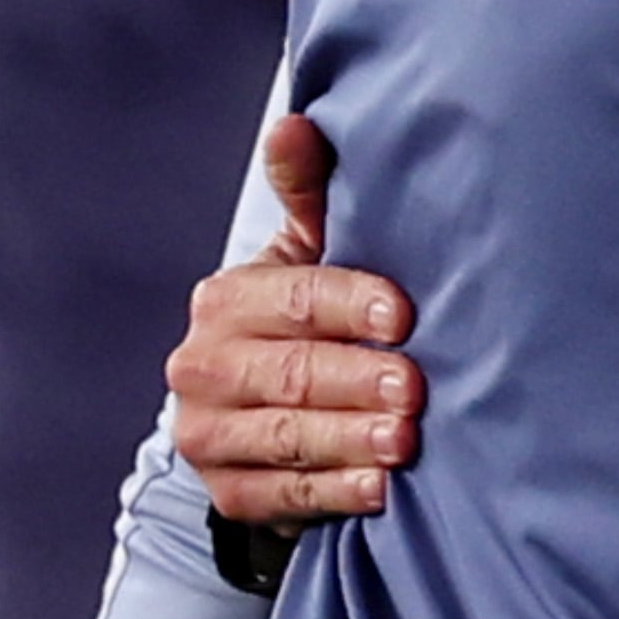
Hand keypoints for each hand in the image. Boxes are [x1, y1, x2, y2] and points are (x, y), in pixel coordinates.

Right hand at [165, 114, 422, 524]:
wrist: (265, 415)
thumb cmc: (308, 319)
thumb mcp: (310, 254)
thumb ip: (309, 193)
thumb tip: (298, 124)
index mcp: (227, 301)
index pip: (291, 299)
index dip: (348, 305)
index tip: (403, 315)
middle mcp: (204, 366)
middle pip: (290, 373)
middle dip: (356, 381)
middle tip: (415, 388)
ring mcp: (210, 433)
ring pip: (286, 436)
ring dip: (350, 439)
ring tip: (406, 440)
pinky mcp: (229, 491)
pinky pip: (283, 495)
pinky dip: (334, 492)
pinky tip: (379, 489)